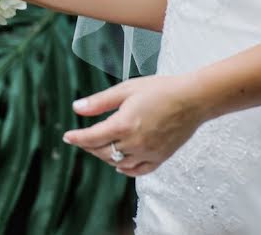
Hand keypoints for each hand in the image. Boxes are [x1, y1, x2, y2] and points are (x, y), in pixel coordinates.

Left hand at [62, 74, 206, 176]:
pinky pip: (139, 170)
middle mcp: (135, 143)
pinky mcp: (161, 157)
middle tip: (81, 139)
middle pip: (102, 151)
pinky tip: (119, 164)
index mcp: (123, 125)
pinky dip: (126, 169)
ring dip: (104, 156)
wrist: (193, 99)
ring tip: (98, 147)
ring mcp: (149, 152)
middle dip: (88, 146)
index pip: (92, 137)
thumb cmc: (160, 90)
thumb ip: (99, 101)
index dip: (77, 138)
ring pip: (118, 162)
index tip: (67, 137)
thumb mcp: (125, 89)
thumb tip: (76, 108)